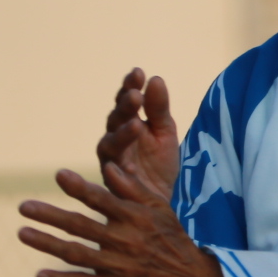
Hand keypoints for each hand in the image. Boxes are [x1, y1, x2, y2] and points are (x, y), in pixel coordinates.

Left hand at [20, 159, 224, 276]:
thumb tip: (109, 165)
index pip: (102, 200)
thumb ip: (132, 188)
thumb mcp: (159, 208)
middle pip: (80, 226)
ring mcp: (117, 267)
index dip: (79, 187)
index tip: (58, 175)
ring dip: (46, 244)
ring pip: (75, 254)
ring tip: (22, 233)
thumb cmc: (172, 239)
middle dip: (49, 216)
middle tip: (23, 206)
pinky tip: (40, 274)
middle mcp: (123, 241)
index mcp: (134, 218)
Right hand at [97, 68, 181, 203]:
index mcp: (128, 123)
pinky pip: (112, 174)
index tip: (139, 72)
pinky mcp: (114, 184)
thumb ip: (159, 109)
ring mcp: (112, 162)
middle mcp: (116, 140)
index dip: (130, 86)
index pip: (127, 101)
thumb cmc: (161, 166)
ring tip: (134, 124)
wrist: (166, 204)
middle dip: (124, 106)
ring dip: (121, 134)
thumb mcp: (164, 133)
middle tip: (135, 95)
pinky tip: (117, 164)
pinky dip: (115, 169)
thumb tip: (155, 79)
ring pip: (111, 144)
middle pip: (116, 119)